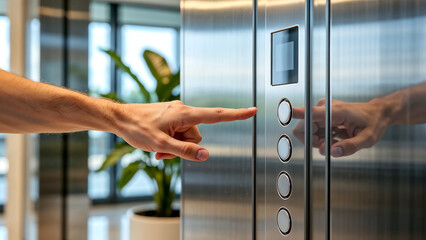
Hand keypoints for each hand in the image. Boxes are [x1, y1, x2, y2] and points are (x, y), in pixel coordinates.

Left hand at [110, 100, 256, 160]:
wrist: (119, 118)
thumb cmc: (137, 128)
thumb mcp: (161, 145)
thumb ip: (185, 151)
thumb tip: (206, 155)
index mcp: (184, 114)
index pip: (216, 115)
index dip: (236, 114)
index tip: (252, 110)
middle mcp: (183, 111)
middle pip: (197, 136)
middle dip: (183, 147)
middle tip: (163, 150)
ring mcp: (176, 114)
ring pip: (186, 138)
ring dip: (175, 146)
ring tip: (157, 148)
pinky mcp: (170, 118)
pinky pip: (178, 134)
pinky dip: (170, 142)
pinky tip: (156, 145)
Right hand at [292, 98, 389, 156]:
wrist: (377, 113)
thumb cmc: (373, 123)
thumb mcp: (368, 138)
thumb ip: (350, 146)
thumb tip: (332, 151)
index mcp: (336, 112)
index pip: (311, 112)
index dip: (297, 114)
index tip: (286, 112)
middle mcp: (325, 108)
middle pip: (303, 128)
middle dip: (313, 141)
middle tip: (331, 143)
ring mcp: (322, 110)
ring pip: (306, 131)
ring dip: (318, 140)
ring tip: (335, 139)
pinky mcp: (321, 114)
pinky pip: (311, 131)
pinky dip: (321, 138)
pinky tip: (334, 136)